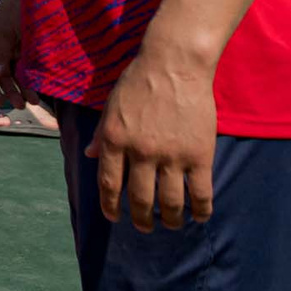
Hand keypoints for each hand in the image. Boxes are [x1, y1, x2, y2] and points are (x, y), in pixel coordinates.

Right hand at [0, 4, 27, 114]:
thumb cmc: (12, 9)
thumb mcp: (4, 32)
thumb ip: (1, 54)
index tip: (0, 101)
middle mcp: (1, 51)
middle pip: (3, 76)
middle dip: (11, 91)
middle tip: (20, 105)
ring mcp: (15, 50)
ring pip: (18, 73)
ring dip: (24, 87)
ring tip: (34, 101)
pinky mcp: (29, 48)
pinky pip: (29, 66)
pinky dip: (33, 77)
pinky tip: (40, 86)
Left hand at [90, 53, 216, 231]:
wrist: (175, 64)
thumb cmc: (139, 81)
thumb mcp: (111, 105)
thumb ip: (101, 133)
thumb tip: (89, 155)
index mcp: (114, 140)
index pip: (108, 183)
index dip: (110, 205)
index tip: (114, 216)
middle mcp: (140, 152)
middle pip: (140, 199)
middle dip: (141, 219)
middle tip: (144, 226)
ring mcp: (171, 156)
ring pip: (170, 202)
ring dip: (170, 220)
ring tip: (170, 224)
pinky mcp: (199, 155)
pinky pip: (201, 193)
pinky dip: (201, 209)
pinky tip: (200, 216)